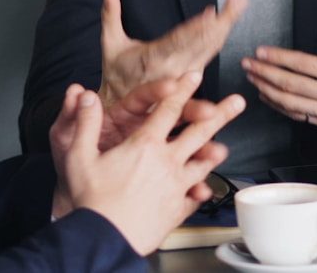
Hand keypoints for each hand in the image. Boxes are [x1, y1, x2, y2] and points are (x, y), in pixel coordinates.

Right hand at [56, 72, 245, 254]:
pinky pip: (194, 197)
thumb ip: (85, 123)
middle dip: (220, 113)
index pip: (168, 109)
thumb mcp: (78, 156)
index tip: (195, 76)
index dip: (183, 89)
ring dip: (214, 152)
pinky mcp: (177, 209)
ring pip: (202, 163)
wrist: (103, 239)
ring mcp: (176, 186)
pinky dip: (201, 192)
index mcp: (145, 144)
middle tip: (237, 102)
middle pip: (199, 131)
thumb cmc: (91, 201)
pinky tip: (204, 191)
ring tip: (225, 147)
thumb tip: (84, 96)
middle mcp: (166, 162)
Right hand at [99, 0, 246, 108]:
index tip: (211, 13)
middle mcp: (173, 68)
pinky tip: (228, 26)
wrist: (121, 106)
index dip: (196, 28)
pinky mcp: (192, 79)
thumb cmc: (117, 73)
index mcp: (153, 59)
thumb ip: (110, 15)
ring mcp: (185, 75)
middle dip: (221, 21)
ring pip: (209, 49)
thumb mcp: (110, 44)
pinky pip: (208, 59)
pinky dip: (218, 41)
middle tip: (236, 0)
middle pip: (201, 44)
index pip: (178, 42)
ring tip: (237, 6)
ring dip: (225, 27)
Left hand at [241, 0, 316, 130]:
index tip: (261, 51)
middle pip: (291, 84)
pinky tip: (267, 96)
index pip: (303, 64)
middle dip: (265, 73)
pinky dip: (279, 106)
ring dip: (267, 90)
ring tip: (252, 78)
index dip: (279, 57)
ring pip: (290, 103)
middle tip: (248, 64)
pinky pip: (297, 116)